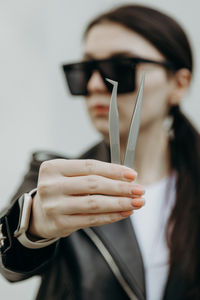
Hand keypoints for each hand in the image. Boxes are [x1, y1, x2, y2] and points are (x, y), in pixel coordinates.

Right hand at [29, 159, 144, 238]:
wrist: (40, 213)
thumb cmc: (62, 190)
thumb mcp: (71, 176)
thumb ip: (94, 174)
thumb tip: (128, 178)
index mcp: (54, 168)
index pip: (90, 166)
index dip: (113, 170)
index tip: (133, 174)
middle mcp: (51, 186)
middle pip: (93, 184)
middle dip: (120, 187)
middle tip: (140, 190)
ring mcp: (54, 206)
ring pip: (94, 204)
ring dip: (120, 203)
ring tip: (137, 203)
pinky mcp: (59, 223)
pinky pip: (91, 219)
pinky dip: (111, 216)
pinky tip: (124, 213)